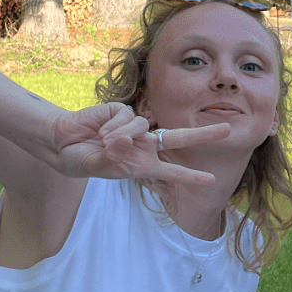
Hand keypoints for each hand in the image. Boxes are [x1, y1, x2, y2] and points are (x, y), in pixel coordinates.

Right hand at [48, 103, 230, 184]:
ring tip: (103, 143)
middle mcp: (145, 145)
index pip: (173, 171)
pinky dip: (113, 126)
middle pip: (181, 137)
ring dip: (121, 136)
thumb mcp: (99, 167)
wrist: (63, 142)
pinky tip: (101, 130)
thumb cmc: (83, 160)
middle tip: (228, 130)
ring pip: (143, 126)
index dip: (192, 176)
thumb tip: (126, 140)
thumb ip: (114, 158)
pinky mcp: (122, 110)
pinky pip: (127, 117)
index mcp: (144, 164)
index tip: (212, 180)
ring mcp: (136, 127)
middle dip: (205, 134)